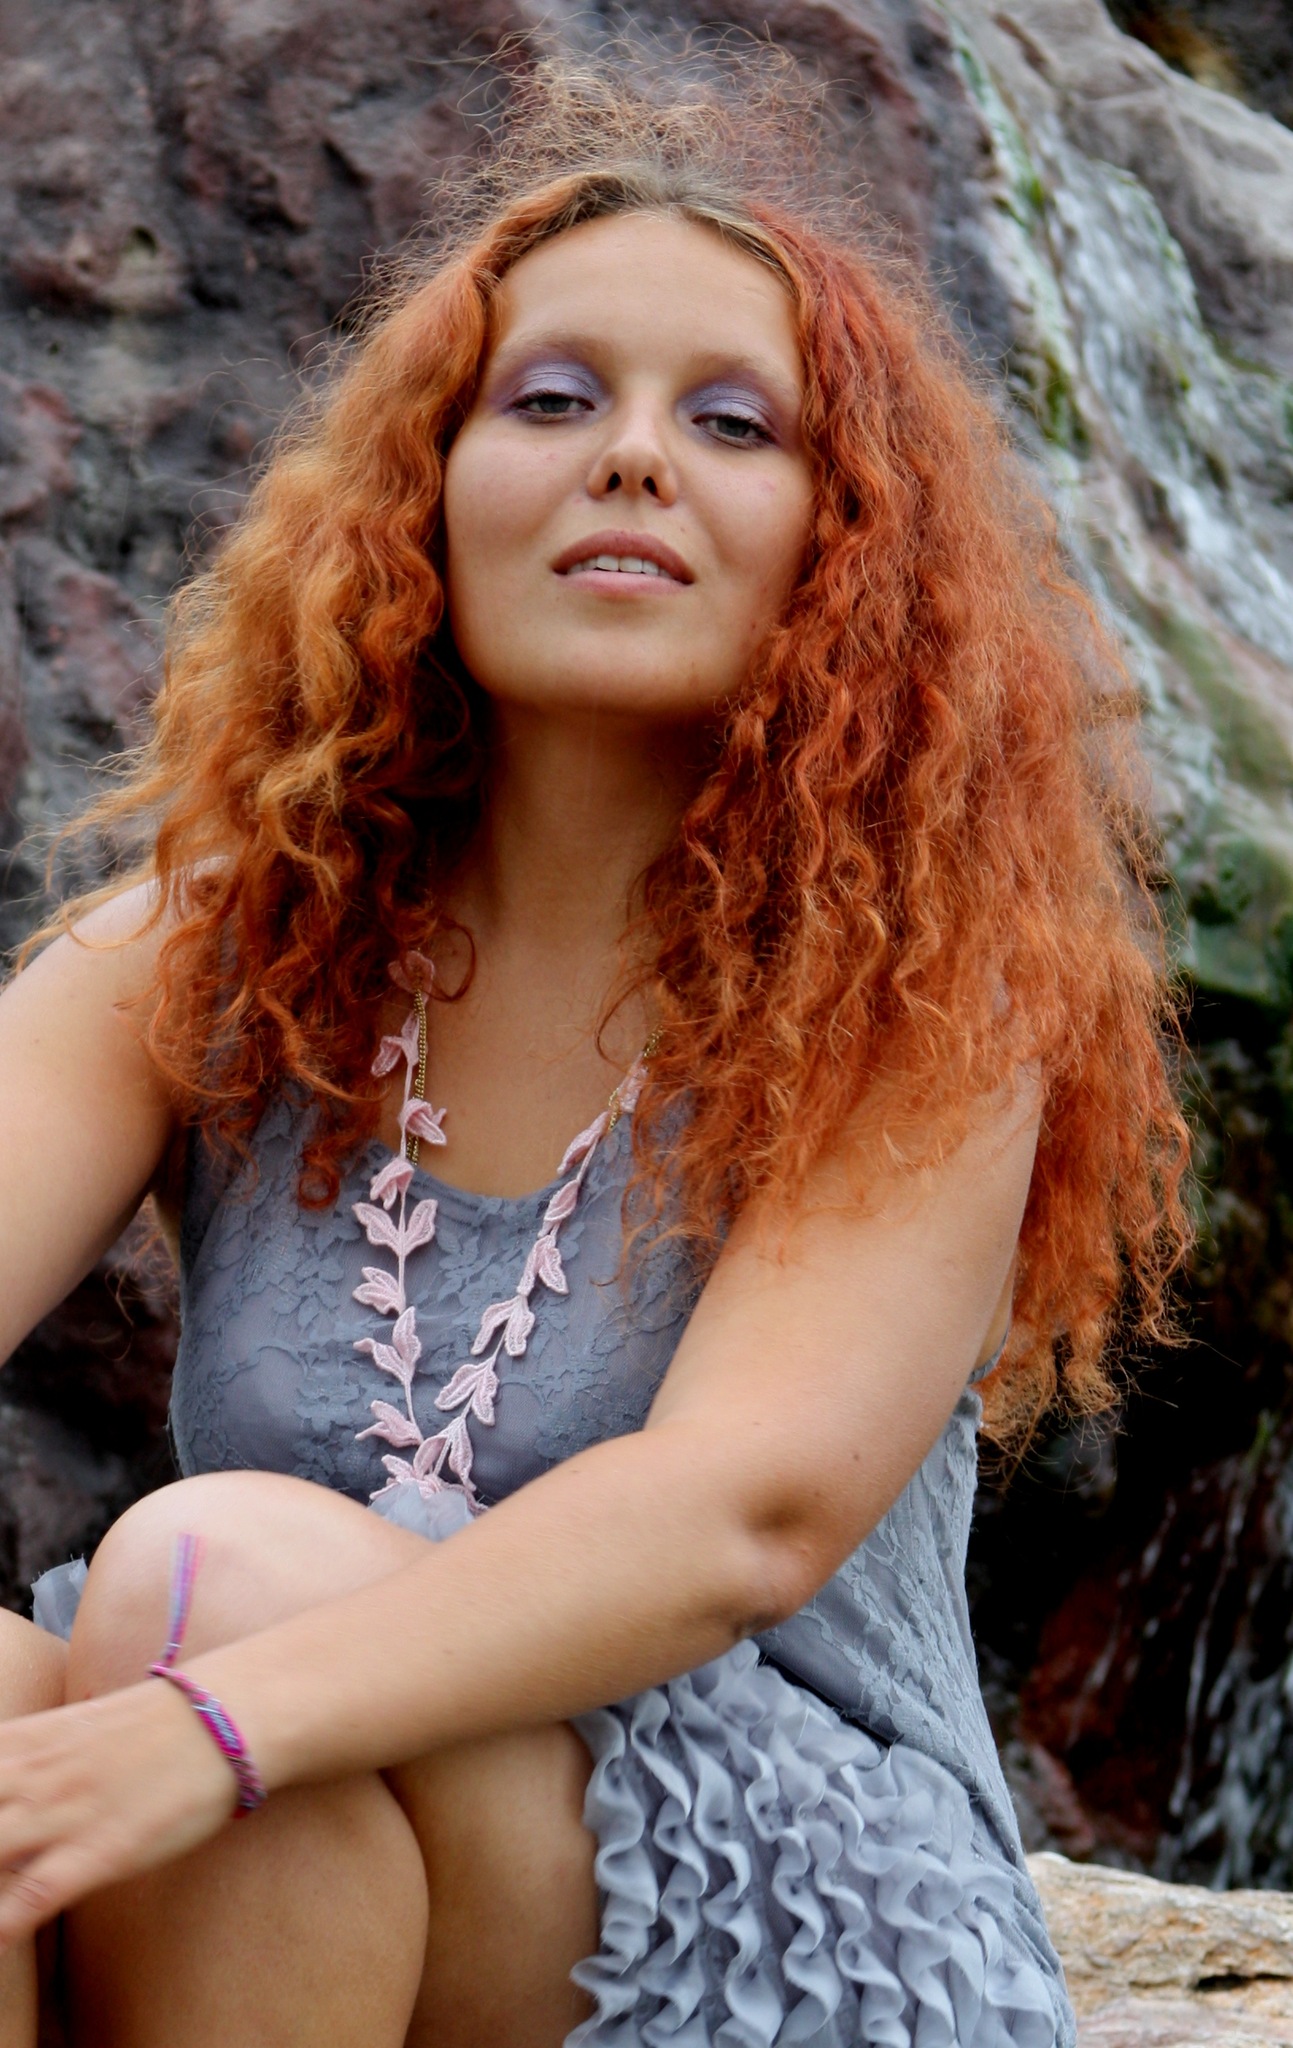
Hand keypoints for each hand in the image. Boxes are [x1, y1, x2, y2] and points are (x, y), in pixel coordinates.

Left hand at [0, 1678, 238, 1948]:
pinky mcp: (99, 1850)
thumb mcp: (74, 1728)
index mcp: (21, 1743)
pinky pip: (32, 1896)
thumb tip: (7, 1778)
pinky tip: (0, 1932)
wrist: (221, 1718)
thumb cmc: (152, 1726)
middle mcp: (30, 1777)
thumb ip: (26, 1757)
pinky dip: (2, 1922)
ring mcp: (61, 1814)